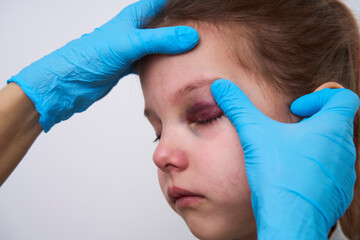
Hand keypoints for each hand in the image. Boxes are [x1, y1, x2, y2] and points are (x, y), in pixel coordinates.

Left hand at [8, 0, 198, 131]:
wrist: (70, 83)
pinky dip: (162, 64)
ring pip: (158, 44)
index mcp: (133, 17)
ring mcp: (131, 48)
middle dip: (180, 26)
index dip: (176, 5)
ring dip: (172, 47)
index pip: (160, 3)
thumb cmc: (90, 57)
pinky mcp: (128, 65)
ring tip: (193, 50)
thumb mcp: (130, 44)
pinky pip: (151, 61)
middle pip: (162, 24)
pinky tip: (173, 69)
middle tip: (201, 31)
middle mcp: (133, 30)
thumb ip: (161, 40)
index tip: (197, 9)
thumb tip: (191, 36)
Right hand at [211, 79, 358, 238]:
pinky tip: (292, 176)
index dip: (319, 97)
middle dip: (310, 122)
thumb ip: (238, 106)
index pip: (343, 97)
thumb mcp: (254, 134)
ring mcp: (344, 172)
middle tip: (286, 132)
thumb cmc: (277, 176)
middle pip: (335, 123)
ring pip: (334, 148)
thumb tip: (221, 85)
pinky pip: (332, 171)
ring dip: (313, 145)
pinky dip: (315, 167)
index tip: (296, 110)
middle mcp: (344, 149)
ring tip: (287, 154)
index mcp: (331, 128)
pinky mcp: (339, 192)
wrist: (288, 221)